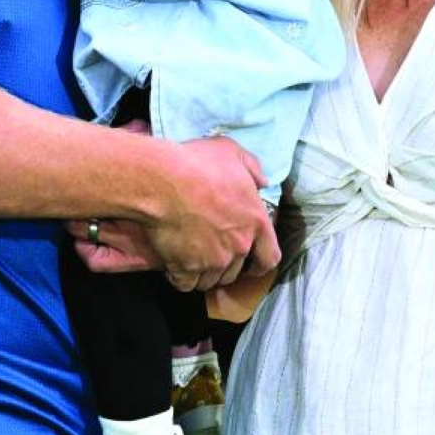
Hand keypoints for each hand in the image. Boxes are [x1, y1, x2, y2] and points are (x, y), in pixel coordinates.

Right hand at [69, 133, 279, 291]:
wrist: (164, 180)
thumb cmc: (198, 163)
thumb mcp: (232, 151)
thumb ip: (252, 168)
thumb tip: (262, 181)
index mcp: (255, 221)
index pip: (270, 257)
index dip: (261, 263)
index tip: (252, 265)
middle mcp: (238, 245)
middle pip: (235, 271)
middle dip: (224, 265)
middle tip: (210, 251)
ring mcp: (212, 260)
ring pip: (210, 280)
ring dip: (202, 273)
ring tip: (190, 256)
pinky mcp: (186, 268)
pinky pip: (186, 283)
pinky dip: (180, 277)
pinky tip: (173, 263)